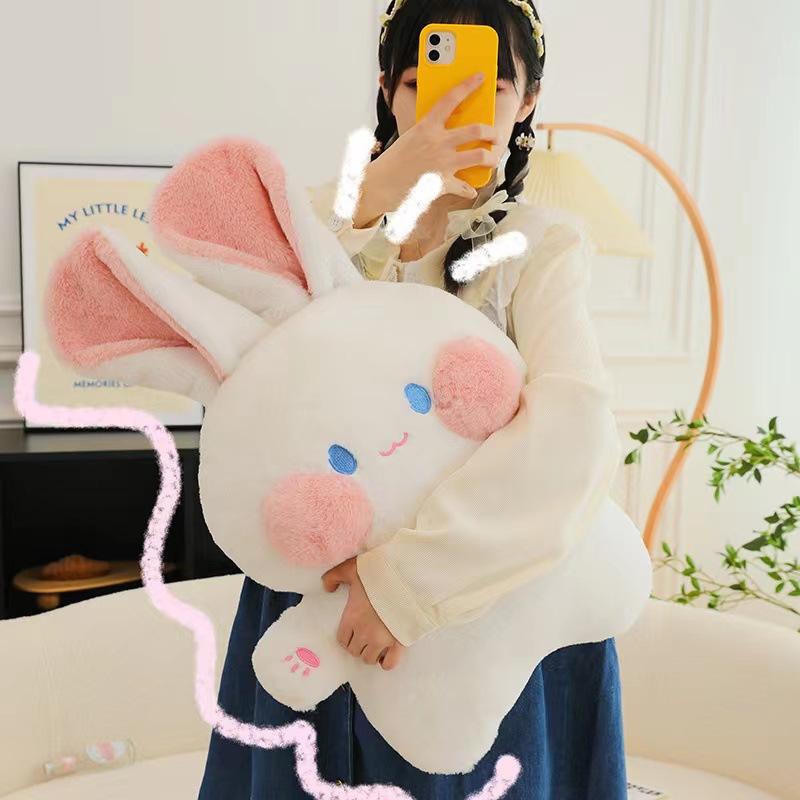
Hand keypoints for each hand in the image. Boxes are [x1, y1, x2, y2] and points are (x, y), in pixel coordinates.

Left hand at [321, 557, 405, 669]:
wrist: (406, 578)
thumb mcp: (350, 568)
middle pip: (355, 651)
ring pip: (369, 659)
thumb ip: (333, 577)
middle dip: (358, 643)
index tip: (353, 629)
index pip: (342, 640)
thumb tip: (327, 588)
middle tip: (365, 633)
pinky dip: (385, 661)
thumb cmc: (378, 574)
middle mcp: (365, 633)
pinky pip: (388, 664)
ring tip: (376, 641)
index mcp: (352, 618)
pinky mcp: (399, 643)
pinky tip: (386, 651)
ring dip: (371, 652)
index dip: (346, 636)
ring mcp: (382, 640)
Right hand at [353, 72, 504, 226]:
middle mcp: (438, 143)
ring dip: (491, 158)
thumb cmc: (392, 162)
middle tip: (495, 136)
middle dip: (491, 132)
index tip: (480, 77)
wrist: (379, 185)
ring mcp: (442, 163)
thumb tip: (443, 133)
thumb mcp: (410, 138)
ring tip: (492, 159)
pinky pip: (464, 187)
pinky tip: (470, 190)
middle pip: (476, 130)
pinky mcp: (442, 184)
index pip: (450, 99)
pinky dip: (469, 190)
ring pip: (480, 156)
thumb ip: (429, 133)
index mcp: (427, 127)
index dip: (468, 85)